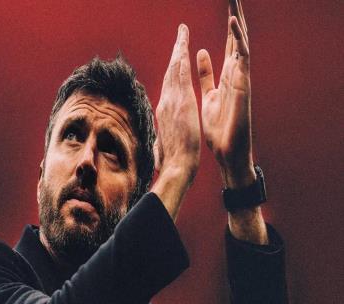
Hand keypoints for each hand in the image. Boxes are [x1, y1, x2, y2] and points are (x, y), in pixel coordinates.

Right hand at [151, 24, 200, 221]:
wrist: (176, 168)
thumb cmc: (172, 163)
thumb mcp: (163, 149)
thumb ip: (159, 143)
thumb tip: (155, 147)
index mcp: (163, 113)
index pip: (168, 87)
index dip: (171, 71)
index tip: (175, 59)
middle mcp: (164, 104)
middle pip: (169, 73)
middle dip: (174, 53)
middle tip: (179, 36)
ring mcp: (172, 101)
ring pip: (174, 69)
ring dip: (178, 49)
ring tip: (182, 33)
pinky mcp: (181, 102)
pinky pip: (181, 74)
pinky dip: (182, 58)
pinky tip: (184, 45)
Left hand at [197, 0, 254, 187]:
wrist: (227, 151)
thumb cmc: (218, 128)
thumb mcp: (207, 97)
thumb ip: (205, 76)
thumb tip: (198, 54)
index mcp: (226, 77)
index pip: (228, 46)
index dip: (228, 26)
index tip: (226, 7)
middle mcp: (235, 75)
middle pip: (235, 40)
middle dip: (235, 18)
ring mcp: (241, 79)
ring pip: (241, 44)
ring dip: (238, 22)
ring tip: (235, 2)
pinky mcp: (243, 86)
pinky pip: (241, 59)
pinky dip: (238, 40)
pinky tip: (234, 23)